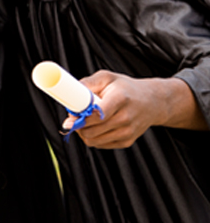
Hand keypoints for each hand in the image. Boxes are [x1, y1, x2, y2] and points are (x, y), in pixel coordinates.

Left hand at [62, 71, 201, 148]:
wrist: (153, 102)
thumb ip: (88, 83)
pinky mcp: (127, 141)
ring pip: (94, 140)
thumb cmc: (126, 88)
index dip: (80, 118)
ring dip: (83, 133)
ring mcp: (128, 132)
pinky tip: (96, 127)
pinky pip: (100, 145)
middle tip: (74, 118)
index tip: (70, 116)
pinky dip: (93, 137)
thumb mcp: (107, 78)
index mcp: (120, 99)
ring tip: (84, 122)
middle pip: (92, 131)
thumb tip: (71, 95)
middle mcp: (126, 117)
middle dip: (78, 126)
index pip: (97, 115)